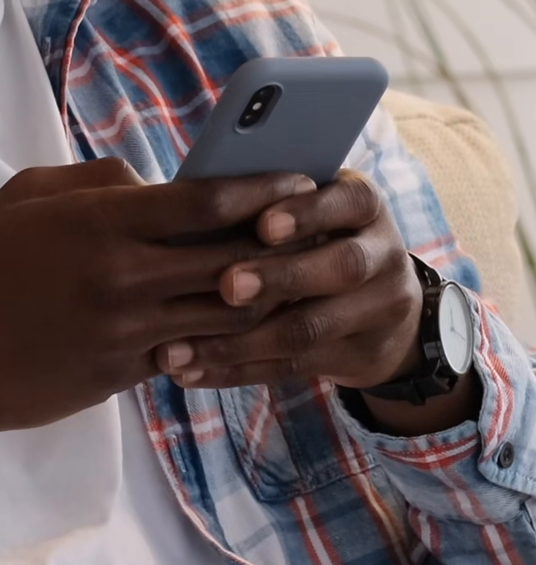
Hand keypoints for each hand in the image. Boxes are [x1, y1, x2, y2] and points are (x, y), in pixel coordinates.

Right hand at [0, 161, 326, 438]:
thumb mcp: (27, 194)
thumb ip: (98, 180)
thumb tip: (156, 182)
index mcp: (101, 221)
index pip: (207, 202)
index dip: (262, 191)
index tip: (299, 182)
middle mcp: (122, 277)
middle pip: (233, 259)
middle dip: (280, 244)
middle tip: (312, 231)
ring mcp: (126, 332)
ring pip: (225, 314)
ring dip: (263, 298)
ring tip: (290, 280)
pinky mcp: (122, 376)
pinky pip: (192, 354)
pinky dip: (220, 339)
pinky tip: (240, 326)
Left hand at [156, 168, 424, 397]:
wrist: (383, 307)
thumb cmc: (315, 236)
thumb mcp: (311, 208)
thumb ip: (266, 200)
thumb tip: (185, 191)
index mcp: (365, 205)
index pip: (350, 201)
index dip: (309, 213)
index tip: (263, 225)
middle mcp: (382, 255)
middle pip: (342, 267)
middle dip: (281, 277)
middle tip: (227, 286)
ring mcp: (378, 310)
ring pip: (310, 329)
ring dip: (241, 341)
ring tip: (181, 348)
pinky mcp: (356, 357)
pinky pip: (293, 367)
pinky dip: (237, 370)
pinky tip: (191, 373)